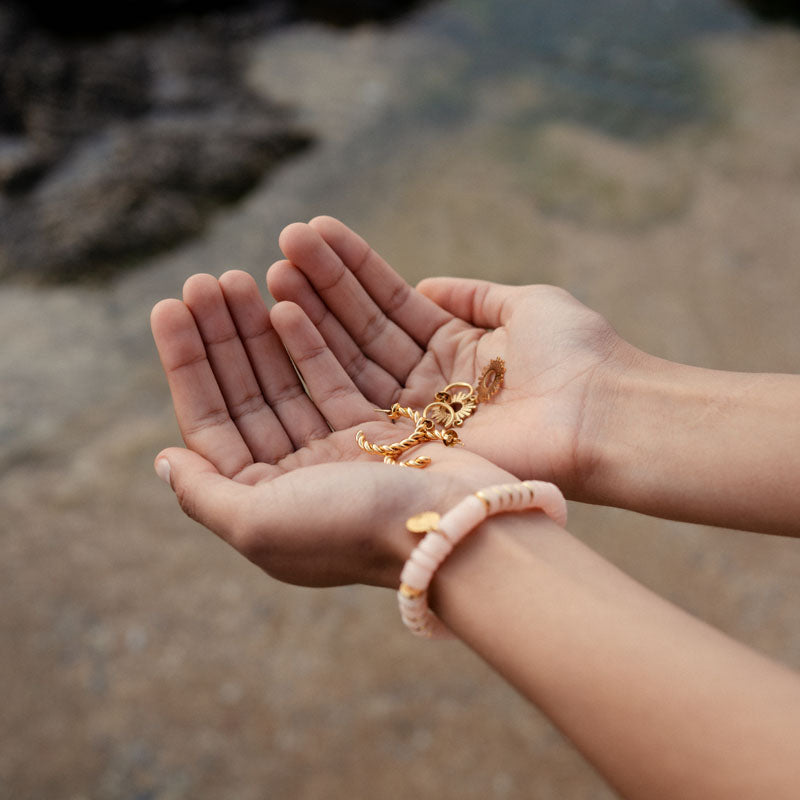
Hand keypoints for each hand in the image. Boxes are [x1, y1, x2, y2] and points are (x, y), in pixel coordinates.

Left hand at [150, 271, 512, 588]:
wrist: (452, 529)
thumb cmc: (352, 530)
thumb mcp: (259, 524)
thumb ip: (204, 495)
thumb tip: (164, 460)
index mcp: (262, 503)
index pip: (211, 423)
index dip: (187, 364)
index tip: (169, 307)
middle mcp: (296, 477)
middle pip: (247, 395)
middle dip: (221, 337)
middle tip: (203, 280)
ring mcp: (337, 451)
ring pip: (286, 380)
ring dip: (258, 331)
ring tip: (237, 278)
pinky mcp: (379, 429)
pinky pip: (333, 379)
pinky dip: (309, 343)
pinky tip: (285, 305)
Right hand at [267, 217, 635, 498]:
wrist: (605, 417)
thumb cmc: (579, 355)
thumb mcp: (527, 305)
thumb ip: (475, 296)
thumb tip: (429, 285)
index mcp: (456, 349)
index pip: (393, 303)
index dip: (354, 269)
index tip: (316, 232)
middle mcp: (428, 384)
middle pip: (364, 327)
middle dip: (324, 284)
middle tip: (283, 242)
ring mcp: (414, 413)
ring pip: (353, 355)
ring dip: (314, 311)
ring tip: (277, 266)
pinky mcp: (406, 439)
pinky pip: (355, 392)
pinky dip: (322, 355)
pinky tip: (285, 315)